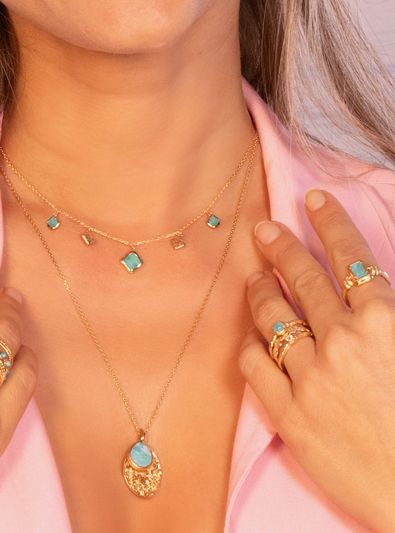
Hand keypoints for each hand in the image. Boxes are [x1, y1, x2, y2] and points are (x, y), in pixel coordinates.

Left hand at [239, 188, 394, 531]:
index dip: (329, 222)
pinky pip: (254, 364)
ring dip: (260, 291)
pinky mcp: (289, 413)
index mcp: (384, 321)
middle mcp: (341, 340)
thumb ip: (392, 311)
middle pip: (303, 277)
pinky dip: (251, 346)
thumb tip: (371, 287)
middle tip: (262, 228)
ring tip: (253, 277)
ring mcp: (309, 375)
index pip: (349, 256)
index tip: (312, 198)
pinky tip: (252, 338)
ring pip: (272, 316)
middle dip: (281, 246)